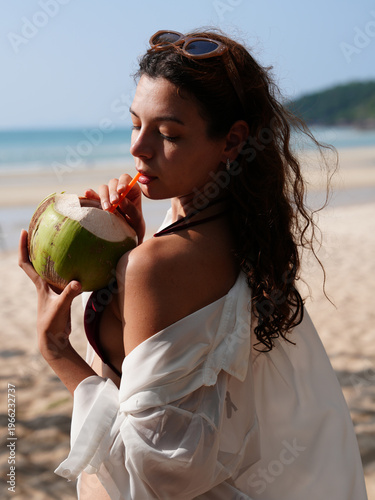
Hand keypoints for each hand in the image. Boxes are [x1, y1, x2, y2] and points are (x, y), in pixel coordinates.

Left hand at [18, 230, 81, 360]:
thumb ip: (68, 296)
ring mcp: (53, 289)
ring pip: (50, 268)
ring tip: (61, 240)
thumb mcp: (60, 309)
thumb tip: (78, 283)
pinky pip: (66, 276)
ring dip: (52, 255)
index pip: (26, 263)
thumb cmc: (52, 324)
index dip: (23, 247)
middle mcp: (44, 284)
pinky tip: (82, 264)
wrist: (53, 339)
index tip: (24, 231)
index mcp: (40, 285)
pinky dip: (71, 268)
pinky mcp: (63, 294)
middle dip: (36, 244)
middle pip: (36, 260)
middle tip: (42, 228)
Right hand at [85, 174, 144, 243]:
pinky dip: (90, 194)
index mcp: (132, 191)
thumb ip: (132, 209)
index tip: (121, 190)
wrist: (126, 239)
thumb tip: (122, 199)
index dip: (123, 182)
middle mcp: (119, 191)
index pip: (126, 179)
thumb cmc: (135, 228)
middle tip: (114, 203)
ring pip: (103, 189)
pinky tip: (87, 194)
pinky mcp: (99, 203)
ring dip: (103, 197)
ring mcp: (108, 196)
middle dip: (112, 192)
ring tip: (106, 209)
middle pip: (113, 183)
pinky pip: (93, 196)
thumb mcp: (137, 220)